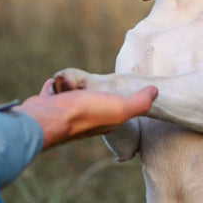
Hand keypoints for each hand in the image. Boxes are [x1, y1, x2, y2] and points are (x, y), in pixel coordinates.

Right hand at [14, 79, 157, 149]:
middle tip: (94, 82)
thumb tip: (155, 91)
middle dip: (92, 91)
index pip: (116, 108)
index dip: (120, 98)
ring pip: (71, 96)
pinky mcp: (47, 105)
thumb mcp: (119, 108)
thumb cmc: (84, 112)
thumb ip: (139, 102)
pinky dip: (54, 87)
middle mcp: (84, 119)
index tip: (121, 88)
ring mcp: (64, 112)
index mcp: (104, 121)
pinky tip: (54, 82)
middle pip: (91, 100)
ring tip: (74, 81)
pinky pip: (52, 93)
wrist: (47, 118)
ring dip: (72, 87)